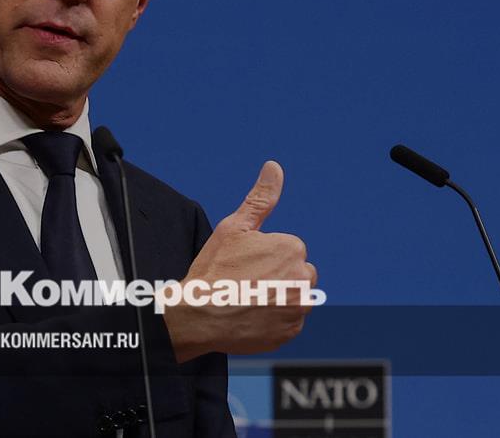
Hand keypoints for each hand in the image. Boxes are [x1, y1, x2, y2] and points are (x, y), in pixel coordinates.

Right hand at [164, 161, 316, 361]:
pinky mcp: (291, 332)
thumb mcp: (234, 227)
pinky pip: (289, 323)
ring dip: (278, 299)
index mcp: (292, 249)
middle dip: (279, 277)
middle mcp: (302, 278)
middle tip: (247, 284)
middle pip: (298, 274)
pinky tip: (252, 317)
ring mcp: (298, 308)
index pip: (289, 251)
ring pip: (295, 298)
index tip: (245, 266)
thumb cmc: (213, 270)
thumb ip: (260, 199)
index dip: (265, 257)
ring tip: (249, 300)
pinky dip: (275, 321)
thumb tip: (274, 167)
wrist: (197, 316)